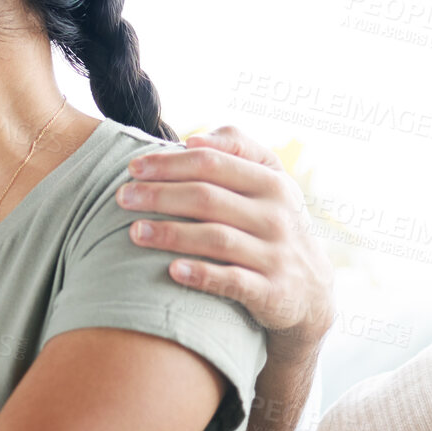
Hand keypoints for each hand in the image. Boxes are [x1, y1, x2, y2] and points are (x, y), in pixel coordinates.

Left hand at [117, 124, 333, 354]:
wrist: (310, 290)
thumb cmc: (271, 223)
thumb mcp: (268, 182)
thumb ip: (237, 149)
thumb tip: (194, 139)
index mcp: (271, 182)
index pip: (213, 163)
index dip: (169, 163)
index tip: (133, 167)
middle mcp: (275, 215)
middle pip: (207, 197)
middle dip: (160, 195)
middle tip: (121, 197)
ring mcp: (275, 253)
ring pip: (216, 238)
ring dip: (171, 234)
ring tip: (134, 232)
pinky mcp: (271, 291)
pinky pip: (233, 281)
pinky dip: (202, 275)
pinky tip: (171, 270)